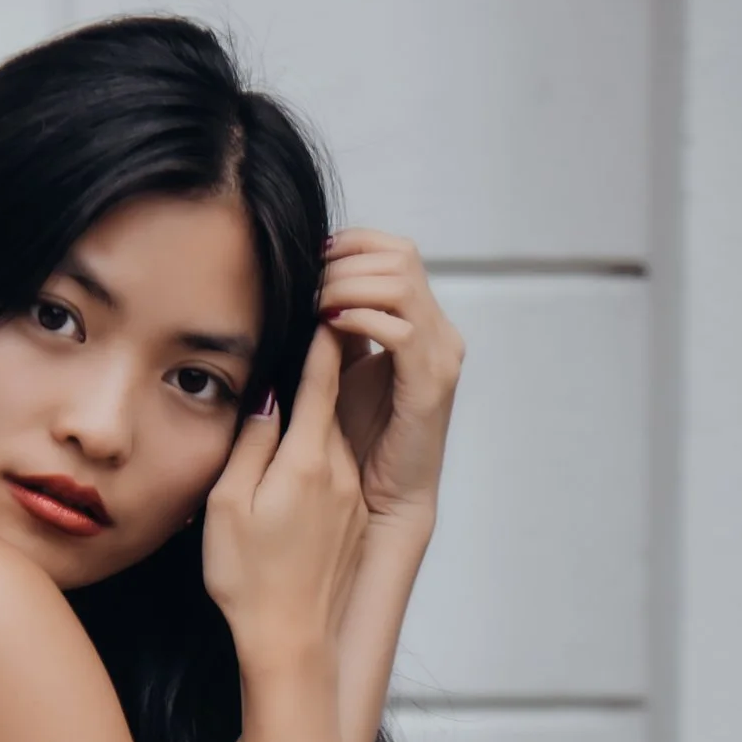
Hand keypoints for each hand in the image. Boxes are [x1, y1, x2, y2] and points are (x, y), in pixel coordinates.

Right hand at [200, 319, 370, 670]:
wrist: (292, 638)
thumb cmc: (248, 577)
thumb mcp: (228, 505)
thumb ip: (250, 445)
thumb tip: (268, 400)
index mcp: (306, 460)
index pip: (321, 378)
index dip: (321, 334)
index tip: (322, 298)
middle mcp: (337, 470)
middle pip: (331, 400)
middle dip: (323, 363)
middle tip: (312, 322)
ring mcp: (349, 494)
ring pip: (334, 433)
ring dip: (322, 406)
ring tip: (302, 385)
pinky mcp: (352, 516)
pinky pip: (337, 464)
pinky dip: (324, 445)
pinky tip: (302, 454)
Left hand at [319, 228, 464, 524]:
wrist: (382, 499)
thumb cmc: (357, 439)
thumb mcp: (340, 366)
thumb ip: (333, 324)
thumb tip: (302, 282)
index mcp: (420, 321)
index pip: (394, 250)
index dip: (350, 243)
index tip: (308, 257)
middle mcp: (438, 331)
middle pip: (398, 255)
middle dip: (344, 262)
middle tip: (306, 282)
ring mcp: (439, 355)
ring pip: (400, 282)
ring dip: (347, 285)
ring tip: (313, 305)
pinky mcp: (430, 384)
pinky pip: (400, 330)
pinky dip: (361, 318)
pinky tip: (328, 326)